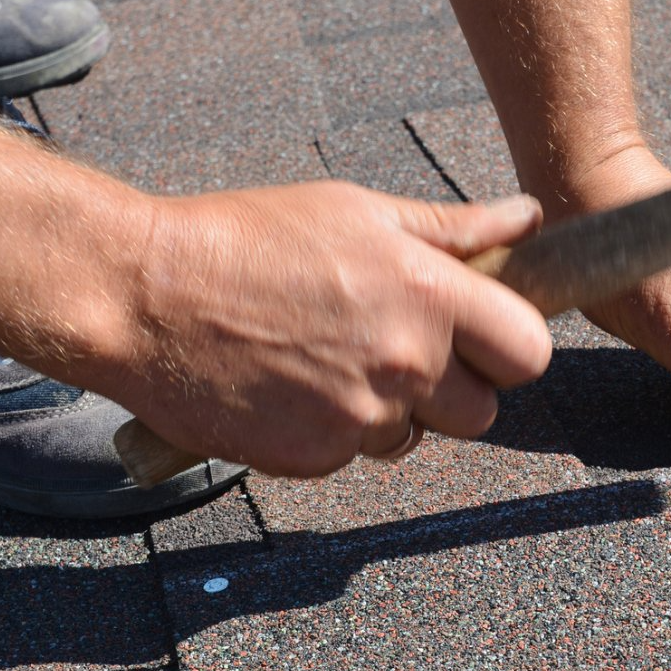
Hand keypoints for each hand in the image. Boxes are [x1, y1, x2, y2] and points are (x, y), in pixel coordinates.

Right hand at [81, 182, 551, 477]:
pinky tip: (288, 384)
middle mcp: (405, 363)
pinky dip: (329, 430)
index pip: (529, 352)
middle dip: (451, 391)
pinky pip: (350, 455)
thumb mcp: (355, 212)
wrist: (141, 297)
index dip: (509, 349)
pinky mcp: (314, 458)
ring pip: (412, 438)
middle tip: (395, 350)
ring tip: (323, 357)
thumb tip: (526, 218)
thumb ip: (450, 229)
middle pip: (481, 414)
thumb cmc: (246, 240)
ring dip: (385, 411)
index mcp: (429, 294)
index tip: (481, 339)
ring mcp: (360, 418)